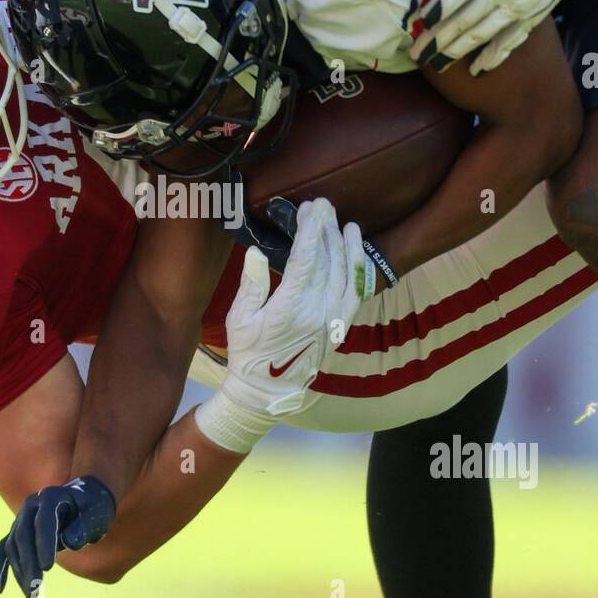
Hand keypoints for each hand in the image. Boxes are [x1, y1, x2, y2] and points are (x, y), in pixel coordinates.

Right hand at [0, 476, 116, 597]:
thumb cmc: (90, 510)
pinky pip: (3, 550)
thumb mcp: (94, 516)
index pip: (44, 521)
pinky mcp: (16, 532)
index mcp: (50, 497)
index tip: (47, 568)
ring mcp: (20, 519)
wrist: (81, 501)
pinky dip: (0, 568)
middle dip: (29, 563)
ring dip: (20, 571)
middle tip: (36, 588)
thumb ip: (84, 527)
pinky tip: (0, 589)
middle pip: (24, 535)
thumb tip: (71, 543)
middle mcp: (30, 506)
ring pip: (13, 546)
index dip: (44, 543)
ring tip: (31, 594)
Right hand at [218, 197, 367, 416]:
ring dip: (346, 245)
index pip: (306, 260)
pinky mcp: (341, 327)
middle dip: (326, 230)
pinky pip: (356, 293)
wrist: (268, 393)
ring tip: (343, 223)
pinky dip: (359, 269)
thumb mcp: (239, 319)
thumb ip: (251, 284)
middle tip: (322, 205)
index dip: (311, 230)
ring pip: (347, 274)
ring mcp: (333, 321)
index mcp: (290, 308)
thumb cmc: (248, 355)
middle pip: (329, 261)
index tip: (311, 208)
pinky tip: (357, 251)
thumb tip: (256, 252)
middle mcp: (317, 313)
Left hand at [409, 0, 597, 74]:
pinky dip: (494, 56)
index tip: (415, 24)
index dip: (433, 11)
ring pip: (482, 35)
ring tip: (436, 65)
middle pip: (461, 22)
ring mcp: (519, 5)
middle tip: (414, 55)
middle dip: (436, 41)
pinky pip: (511, 40)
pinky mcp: (535, 14)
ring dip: (457, 52)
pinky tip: (479, 68)